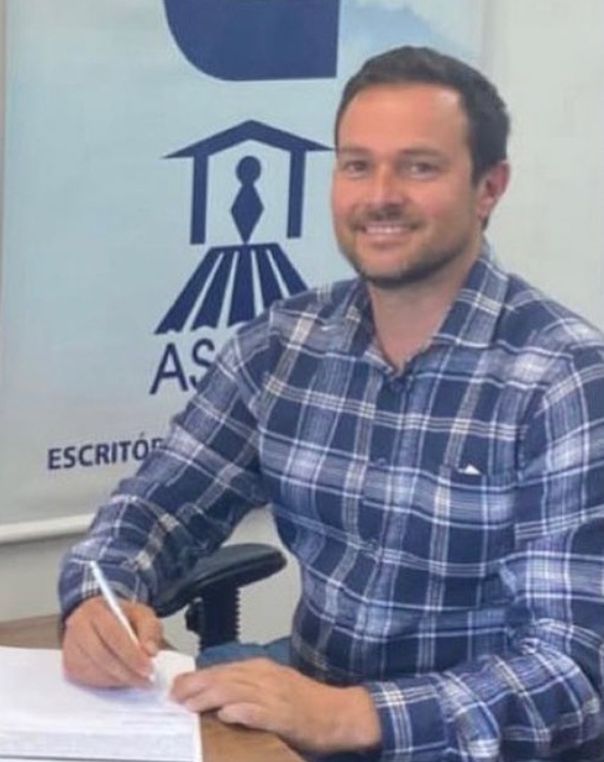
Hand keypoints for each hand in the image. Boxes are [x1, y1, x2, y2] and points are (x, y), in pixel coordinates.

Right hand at [62, 596, 162, 687]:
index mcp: (95, 609)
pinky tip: (122, 678)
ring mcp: (71, 648)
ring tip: (138, 679)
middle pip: (102, 656)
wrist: (101, 618)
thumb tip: (150, 651)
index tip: (148, 668)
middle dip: (127, 671)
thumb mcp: (141, 613)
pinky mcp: (70, 665)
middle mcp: (78, 627)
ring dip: (120, 680)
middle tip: (146, 680)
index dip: (132, 654)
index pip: (113, 634)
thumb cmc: (122, 616)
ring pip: (95, 671)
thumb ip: (150, 629)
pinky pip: (90, 680)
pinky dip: (109, 683)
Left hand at [171, 658, 380, 753]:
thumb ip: (250, 688)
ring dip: (209, 697)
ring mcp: (275, 695)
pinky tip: (226, 714)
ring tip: (188, 704)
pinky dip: (241, 711)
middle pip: (224, 677)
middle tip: (174, 695)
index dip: (199, 677)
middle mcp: (266, 677)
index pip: (224, 670)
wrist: (340, 712)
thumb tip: (219, 697)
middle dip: (196, 685)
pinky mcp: (285, 715)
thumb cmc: (306, 703)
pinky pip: (259, 712)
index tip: (177, 684)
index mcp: (262, 669)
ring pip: (236, 691)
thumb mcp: (276, 687)